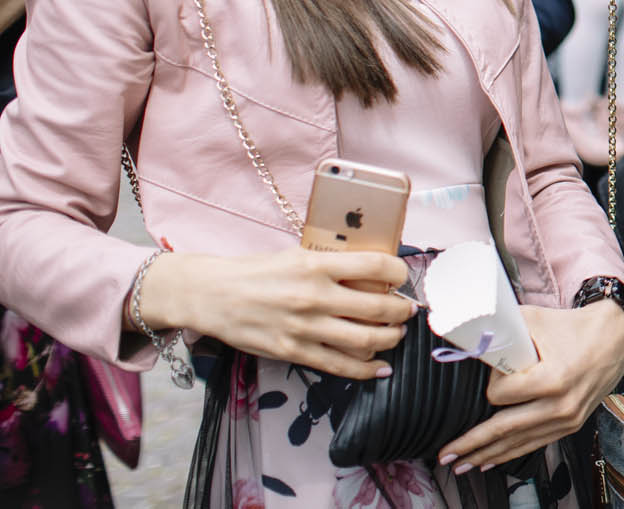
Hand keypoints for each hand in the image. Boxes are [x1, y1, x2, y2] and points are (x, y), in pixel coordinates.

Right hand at [146, 248, 411, 380]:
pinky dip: (366, 369)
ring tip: (395, 334)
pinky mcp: (294, 352)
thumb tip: (375, 273)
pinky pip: (339, 366)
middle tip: (407, 311)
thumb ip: (333, 265)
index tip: (403, 278)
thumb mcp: (299, 255)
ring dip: (390, 339)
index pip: (376, 267)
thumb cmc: (259, 272)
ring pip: (365, 341)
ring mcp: (304, 328)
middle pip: (378, 308)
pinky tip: (380, 367)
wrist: (214, 296)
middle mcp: (314, 297)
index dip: (400, 272)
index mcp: (317, 265)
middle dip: (402, 312)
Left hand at [439, 300, 623, 472]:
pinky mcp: (571, 424)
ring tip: (460, 464)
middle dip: (471, 443)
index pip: (502, 394)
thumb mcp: (536, 320)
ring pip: (518, 442)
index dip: (489, 387)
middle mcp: (561, 404)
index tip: (490, 374)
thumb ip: (502, 330)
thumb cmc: (574, 326)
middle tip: (445, 453)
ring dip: (486, 455)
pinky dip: (510, 454)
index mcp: (553, 378)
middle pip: (505, 429)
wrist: (617, 337)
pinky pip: (534, 444)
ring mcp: (568, 418)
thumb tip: (469, 339)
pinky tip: (489, 461)